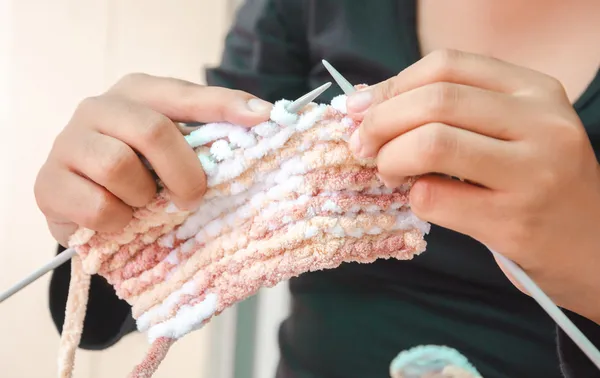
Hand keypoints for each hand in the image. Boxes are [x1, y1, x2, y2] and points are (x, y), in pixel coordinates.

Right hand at [35, 73, 271, 246]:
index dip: (226, 105)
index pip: (185, 94)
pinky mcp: (48, 184)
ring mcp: (68, 143)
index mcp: (136, 92)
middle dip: (183, 173)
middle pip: (152, 130)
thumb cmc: (142, 177)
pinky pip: (97, 206)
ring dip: (144, 198)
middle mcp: (99, 108)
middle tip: (193, 197)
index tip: (265, 119)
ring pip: (119, 168)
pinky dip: (118, 222)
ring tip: (143, 205)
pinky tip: (118, 220)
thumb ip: (209, 134)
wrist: (89, 213)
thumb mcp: (176, 152)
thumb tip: (265, 117)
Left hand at [346, 49, 599, 322]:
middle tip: (362, 145)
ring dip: (390, 158)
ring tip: (389, 171)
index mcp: (535, 91)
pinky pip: (434, 197)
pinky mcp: (513, 222)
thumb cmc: (540, 183)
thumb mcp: (516, 130)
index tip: (363, 109)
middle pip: (434, 101)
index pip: (446, 66)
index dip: (392, 85)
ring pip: (431, 143)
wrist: (594, 246)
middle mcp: (541, 124)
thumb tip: (370, 106)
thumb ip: (455, 112)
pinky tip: (420, 199)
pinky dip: (412, 196)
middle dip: (380, 122)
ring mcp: (532, 173)